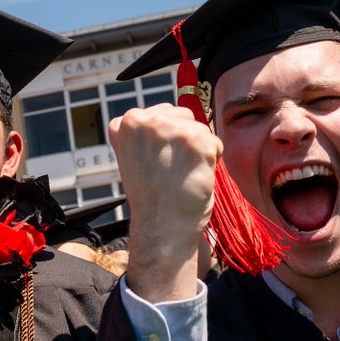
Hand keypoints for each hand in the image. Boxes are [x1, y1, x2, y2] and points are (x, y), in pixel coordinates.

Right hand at [110, 104, 220, 301]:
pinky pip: (215, 143)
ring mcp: (170, 128)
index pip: (160, 114)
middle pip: (183, 115)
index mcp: (124, 123)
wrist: (162, 227)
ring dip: (199, 151)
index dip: (166, 140)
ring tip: (181, 175)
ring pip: (200, 128)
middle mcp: (144, 120)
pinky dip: (212, 161)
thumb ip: (150, 134)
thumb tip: (181, 113)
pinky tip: (194, 177)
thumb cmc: (152, 198)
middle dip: (184, 140)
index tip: (157, 164)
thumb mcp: (137, 156)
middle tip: (171, 171)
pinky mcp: (195, 139)